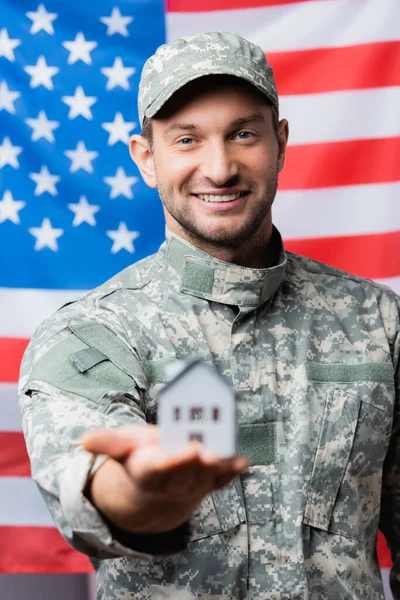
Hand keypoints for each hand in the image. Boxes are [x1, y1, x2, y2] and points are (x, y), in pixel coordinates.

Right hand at [82, 424, 247, 533]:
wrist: (153, 489)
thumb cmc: (138, 458)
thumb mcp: (121, 447)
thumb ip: (107, 443)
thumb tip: (83, 441)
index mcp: (147, 471)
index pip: (161, 468)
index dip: (176, 460)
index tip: (190, 448)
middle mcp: (170, 482)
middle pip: (186, 472)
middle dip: (199, 460)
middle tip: (212, 446)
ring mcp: (191, 485)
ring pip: (205, 476)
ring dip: (217, 465)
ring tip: (228, 449)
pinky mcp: (208, 483)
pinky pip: (221, 480)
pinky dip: (232, 472)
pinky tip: (242, 462)